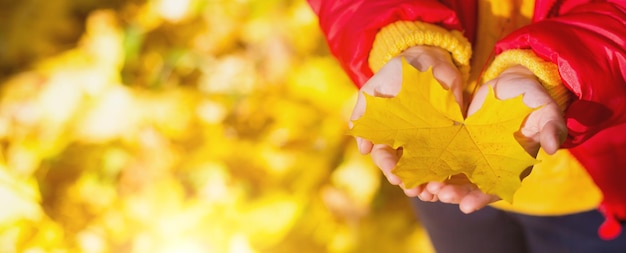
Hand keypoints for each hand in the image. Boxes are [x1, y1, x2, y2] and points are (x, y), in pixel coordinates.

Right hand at [349, 45, 462, 195]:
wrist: (426, 57)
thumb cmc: (396, 74)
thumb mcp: (372, 90)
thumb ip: (362, 115)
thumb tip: (361, 148)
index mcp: (388, 135)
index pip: (386, 157)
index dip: (389, 168)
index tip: (395, 177)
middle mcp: (409, 142)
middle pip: (407, 168)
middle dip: (410, 182)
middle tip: (415, 191)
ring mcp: (431, 140)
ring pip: (428, 168)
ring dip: (429, 183)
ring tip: (433, 193)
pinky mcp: (452, 134)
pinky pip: (451, 156)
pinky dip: (450, 170)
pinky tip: (451, 180)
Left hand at [423, 65, 567, 212]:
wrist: (513, 82)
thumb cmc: (533, 98)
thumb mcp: (546, 110)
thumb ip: (552, 127)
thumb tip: (553, 147)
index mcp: (512, 166)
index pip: (497, 189)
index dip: (482, 198)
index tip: (466, 206)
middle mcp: (489, 166)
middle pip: (469, 186)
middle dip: (454, 193)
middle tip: (439, 194)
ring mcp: (471, 155)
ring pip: (452, 175)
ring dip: (438, 182)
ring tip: (424, 186)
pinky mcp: (456, 142)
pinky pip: (441, 156)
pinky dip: (429, 164)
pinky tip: (416, 168)